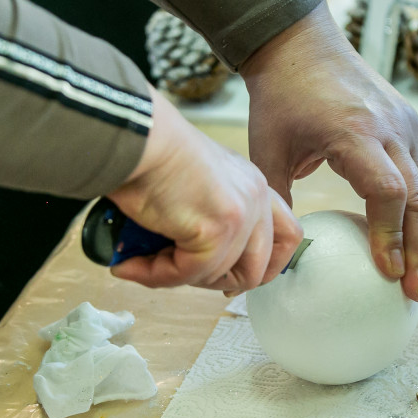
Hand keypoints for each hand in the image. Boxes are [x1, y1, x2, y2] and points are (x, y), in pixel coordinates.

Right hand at [106, 88, 302, 293]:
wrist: (135, 135)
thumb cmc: (150, 153)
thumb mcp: (195, 183)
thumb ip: (209, 217)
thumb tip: (196, 266)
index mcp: (253, 185)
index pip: (286, 236)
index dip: (263, 267)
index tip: (229, 281)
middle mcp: (256, 197)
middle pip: (259, 267)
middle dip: (216, 282)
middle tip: (177, 273)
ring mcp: (242, 214)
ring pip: (220, 276)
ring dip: (178, 276)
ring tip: (141, 260)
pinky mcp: (218, 228)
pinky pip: (189, 273)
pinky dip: (157, 275)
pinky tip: (130, 263)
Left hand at [241, 3, 417, 302]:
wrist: (300, 43)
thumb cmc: (279, 99)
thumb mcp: (268, 151)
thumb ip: (278, 201)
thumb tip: (274, 255)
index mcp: (355, 133)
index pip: (387, 191)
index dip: (389, 234)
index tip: (386, 272)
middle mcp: (390, 128)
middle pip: (417, 197)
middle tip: (417, 293)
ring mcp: (406, 123)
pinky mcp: (410, 123)